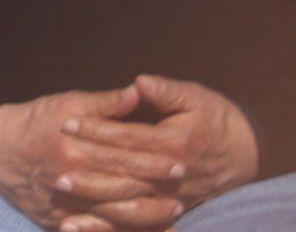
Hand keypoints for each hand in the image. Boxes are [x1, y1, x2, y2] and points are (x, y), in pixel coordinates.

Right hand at [0, 87, 188, 230]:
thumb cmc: (34, 122)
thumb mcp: (66, 104)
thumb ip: (104, 103)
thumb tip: (138, 91)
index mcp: (74, 148)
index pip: (125, 157)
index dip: (155, 161)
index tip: (180, 163)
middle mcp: (71, 178)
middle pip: (125, 188)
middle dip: (157, 189)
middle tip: (183, 188)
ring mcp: (65, 203)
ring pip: (117, 215)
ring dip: (149, 215)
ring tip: (172, 211)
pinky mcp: (59, 220)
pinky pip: (99, 231)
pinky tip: (148, 231)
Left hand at [68, 76, 261, 210]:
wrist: (246, 152)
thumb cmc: (215, 119)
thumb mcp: (194, 98)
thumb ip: (165, 91)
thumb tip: (139, 83)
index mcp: (175, 145)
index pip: (127, 138)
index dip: (95, 129)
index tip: (64, 122)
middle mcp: (173, 176)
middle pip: (124, 175)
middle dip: (88, 171)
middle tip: (54, 167)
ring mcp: (173, 197)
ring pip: (129, 207)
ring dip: (94, 204)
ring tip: (62, 196)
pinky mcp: (171, 210)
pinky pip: (138, 225)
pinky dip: (108, 227)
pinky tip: (77, 226)